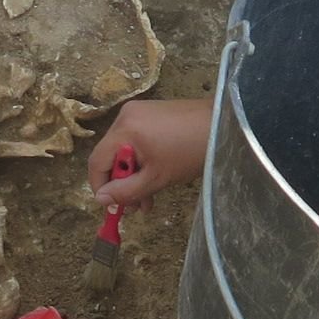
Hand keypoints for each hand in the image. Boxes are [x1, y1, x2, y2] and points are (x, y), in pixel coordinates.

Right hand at [88, 98, 209, 208]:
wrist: (222, 125)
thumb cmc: (191, 151)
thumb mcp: (156, 178)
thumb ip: (126, 191)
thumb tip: (101, 200)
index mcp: (125, 128)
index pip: (96, 161)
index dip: (100, 186)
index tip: (111, 205)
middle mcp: (126, 115)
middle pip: (110, 155)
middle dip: (122, 183)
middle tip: (136, 207)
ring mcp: (139, 111)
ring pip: (124, 149)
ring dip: (134, 175)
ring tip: (148, 199)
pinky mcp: (151, 112)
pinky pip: (136, 140)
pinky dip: (142, 159)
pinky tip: (155, 176)